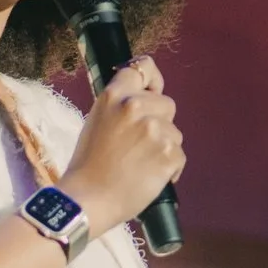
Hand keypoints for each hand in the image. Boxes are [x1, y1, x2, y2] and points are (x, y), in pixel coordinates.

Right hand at [61, 57, 183, 238]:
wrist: (88, 199)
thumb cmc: (88, 165)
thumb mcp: (96, 121)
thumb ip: (120, 107)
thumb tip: (145, 101)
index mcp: (114, 95)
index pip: (144, 67)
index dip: (153, 81)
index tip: (153, 92)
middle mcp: (136, 107)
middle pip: (167, 104)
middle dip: (159, 122)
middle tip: (138, 144)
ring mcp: (155, 130)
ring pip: (175, 133)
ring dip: (164, 147)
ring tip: (140, 164)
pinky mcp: (169, 154)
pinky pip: (179, 156)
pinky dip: (170, 168)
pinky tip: (149, 177)